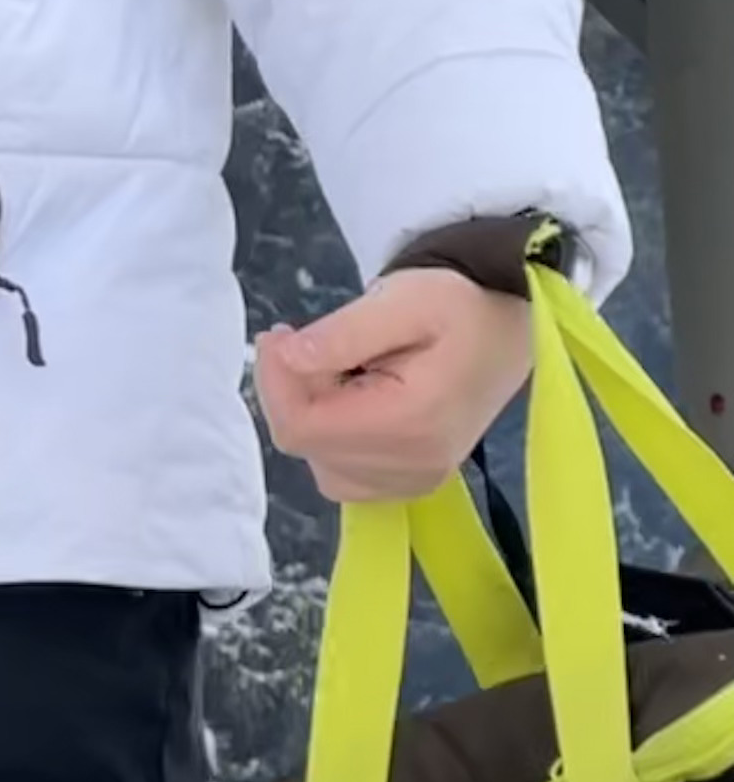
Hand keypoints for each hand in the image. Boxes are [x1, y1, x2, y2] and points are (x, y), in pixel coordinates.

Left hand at [255, 268, 537, 503]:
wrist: (506, 325)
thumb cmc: (457, 305)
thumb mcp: (401, 300)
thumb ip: (342, 333)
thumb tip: (288, 357)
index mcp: (412, 422)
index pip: (303, 426)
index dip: (275, 382)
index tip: (280, 336)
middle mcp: (416, 465)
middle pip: (307, 444)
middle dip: (291, 391)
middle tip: (304, 341)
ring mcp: (417, 479)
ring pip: (320, 462)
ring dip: (310, 413)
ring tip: (334, 366)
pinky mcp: (415, 480)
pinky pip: (345, 476)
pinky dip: (331, 439)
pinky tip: (348, 398)